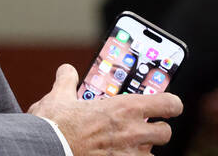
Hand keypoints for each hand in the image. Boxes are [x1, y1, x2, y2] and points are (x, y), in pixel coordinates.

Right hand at [29, 64, 182, 155]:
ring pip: (153, 155)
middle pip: (165, 132)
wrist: (46, 150)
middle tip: (144, 128)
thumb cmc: (54, 125)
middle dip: (157, 130)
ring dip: (144, 151)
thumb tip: (66, 70)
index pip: (168, 104)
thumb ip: (67, 81)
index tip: (169, 106)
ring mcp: (129, 155)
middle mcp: (133, 132)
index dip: (172, 105)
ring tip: (129, 147)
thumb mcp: (59, 96)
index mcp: (125, 108)